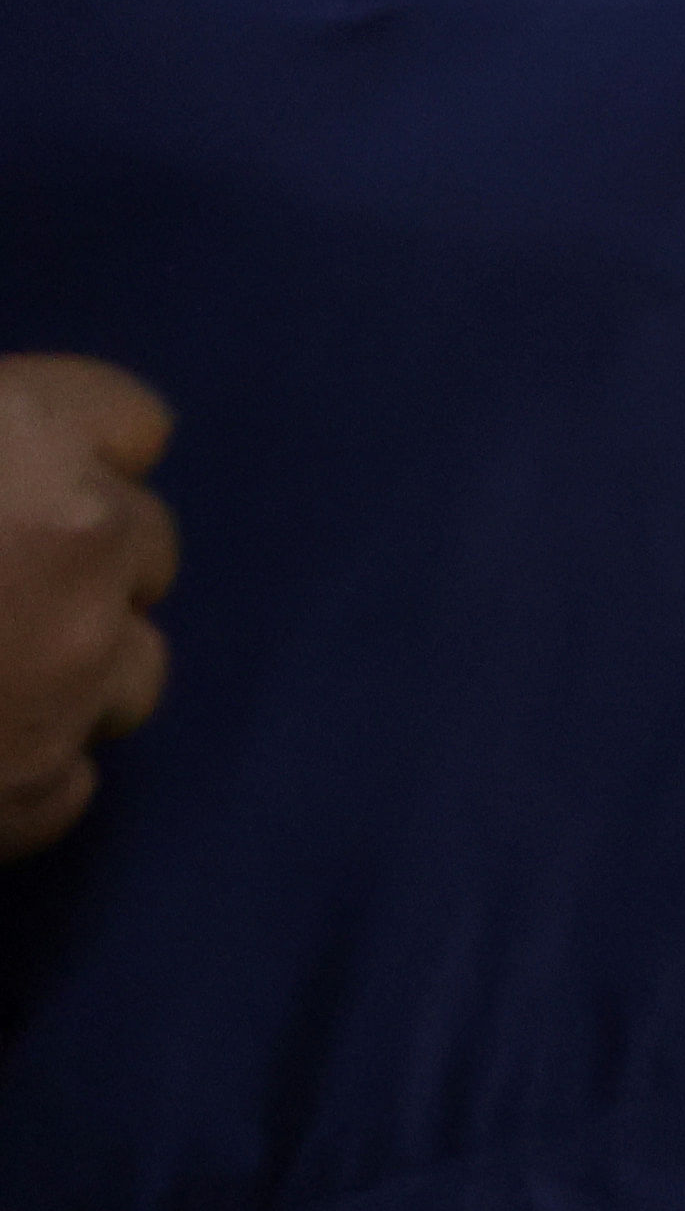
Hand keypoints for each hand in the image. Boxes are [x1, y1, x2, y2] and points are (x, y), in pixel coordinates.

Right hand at [0, 355, 174, 860]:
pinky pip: (69, 783)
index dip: (75, 457)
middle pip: (145, 544)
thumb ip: (5, 448)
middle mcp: (80, 539)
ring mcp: (68, 670)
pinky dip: (21, 777)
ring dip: (69, 677)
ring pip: (133, 668)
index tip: (30, 485)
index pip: (131, 422)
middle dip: (76, 571)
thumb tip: (36, 479)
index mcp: (24, 432)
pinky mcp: (29, 788)